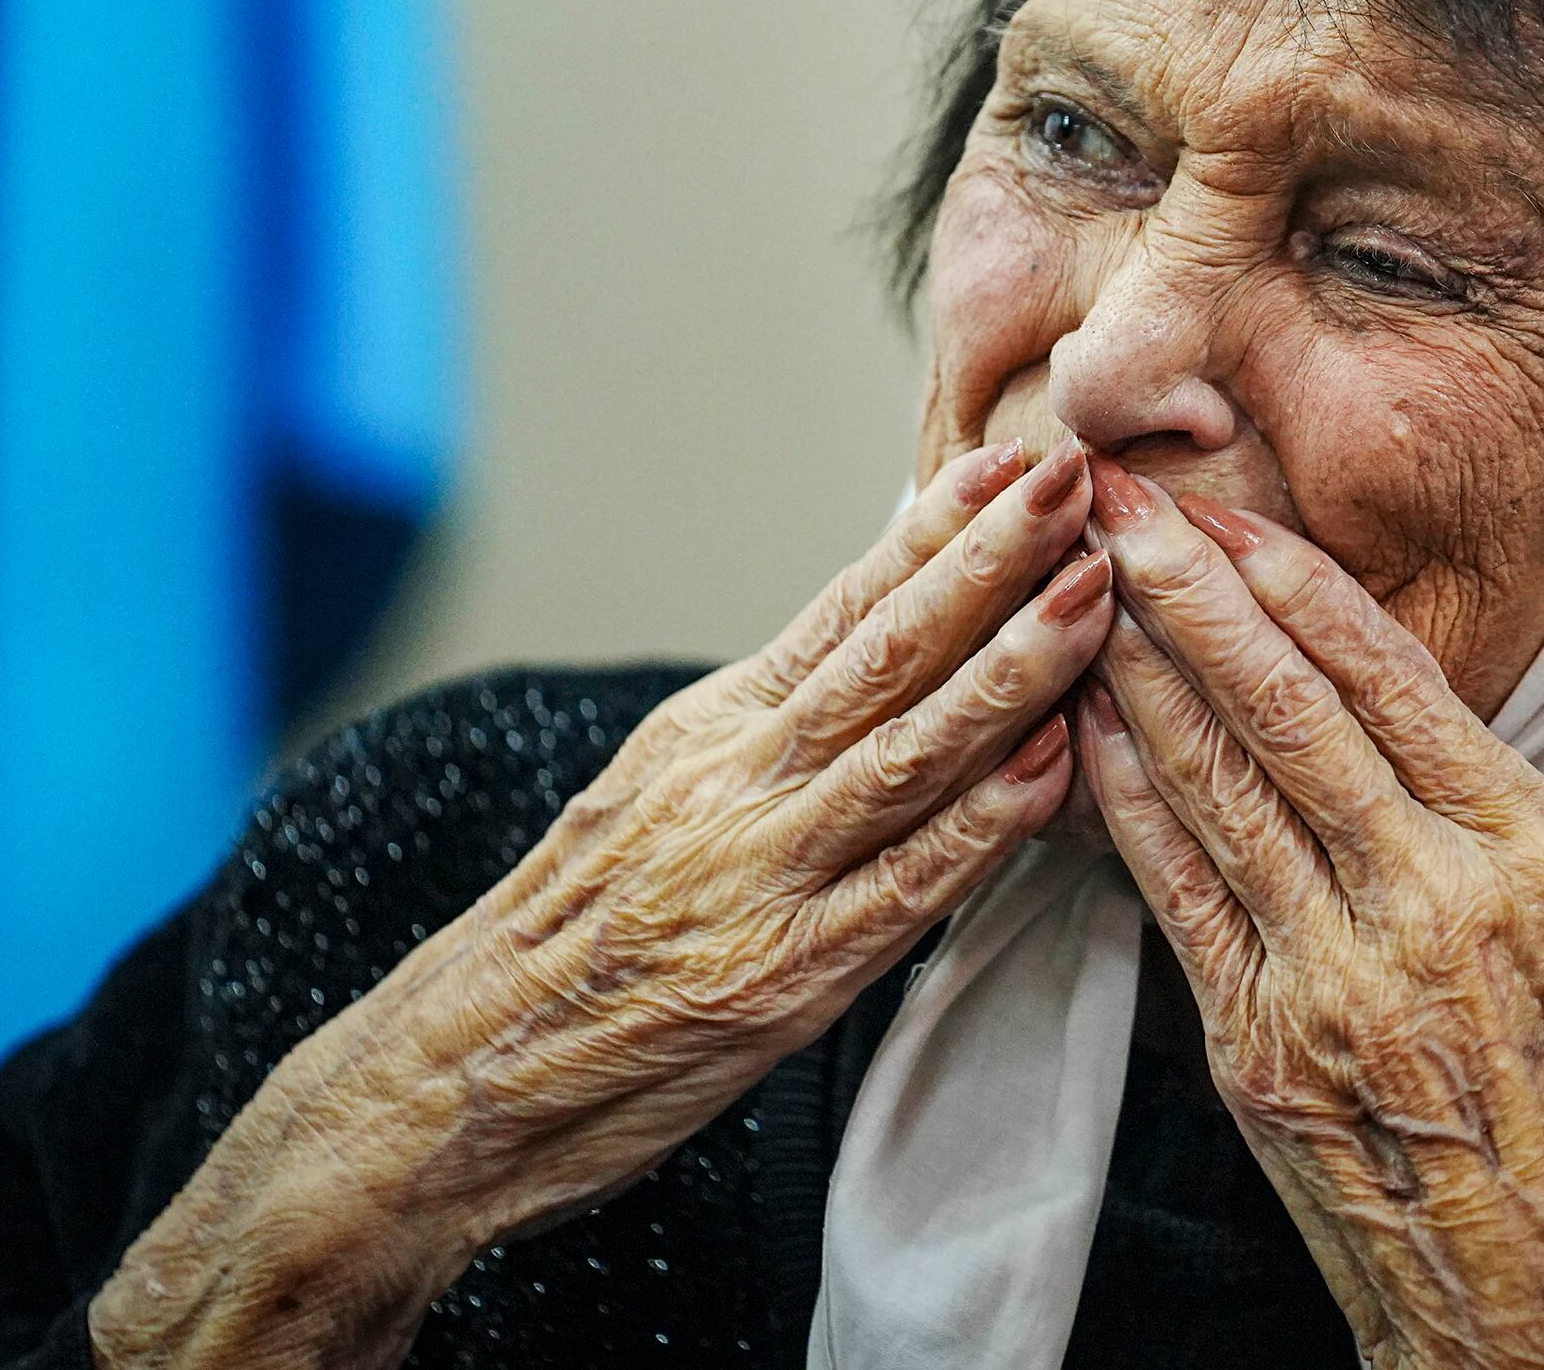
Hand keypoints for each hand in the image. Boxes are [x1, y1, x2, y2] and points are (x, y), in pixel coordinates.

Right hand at [91, 439, 1109, 1369]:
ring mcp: (763, 877)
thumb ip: (769, 728)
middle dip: (992, 561)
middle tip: (1076, 480)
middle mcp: (735, 784)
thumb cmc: (573, 939)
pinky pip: (902, 887)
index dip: (936, 532)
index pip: (843, 607)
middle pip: (885, 652)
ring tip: (1094, 593)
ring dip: (1013, 667)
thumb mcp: (657, 792)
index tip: (1011, 462)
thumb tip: (885, 645)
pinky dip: (984, 822)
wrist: (449, 1081)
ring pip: (906, 750)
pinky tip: (1054, 767)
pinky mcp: (782, 979)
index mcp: (710, 730)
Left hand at [1074, 456, 1543, 1369]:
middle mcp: (1436, 902)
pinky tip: (1087, 734)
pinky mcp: (1265, 1055)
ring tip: (1075, 587)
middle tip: (1113, 503)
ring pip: (1220, 786)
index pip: (1395, 681)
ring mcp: (1341, 978)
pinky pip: (1181, 900)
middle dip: (1188, 591)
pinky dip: (1129, 807)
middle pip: (1288, 709)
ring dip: (1138, 674)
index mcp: (1538, 861)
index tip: (1228, 513)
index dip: (1296, 585)